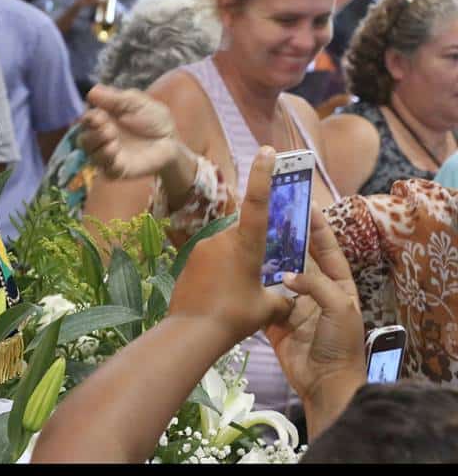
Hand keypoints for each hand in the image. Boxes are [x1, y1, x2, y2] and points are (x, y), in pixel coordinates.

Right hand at [79, 85, 179, 178]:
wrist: (171, 140)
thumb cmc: (153, 118)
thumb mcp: (136, 102)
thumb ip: (115, 98)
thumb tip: (91, 92)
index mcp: (103, 120)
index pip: (86, 120)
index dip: (88, 119)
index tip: (98, 116)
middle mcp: (102, 138)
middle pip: (83, 140)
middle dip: (92, 135)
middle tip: (109, 130)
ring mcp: (109, 155)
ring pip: (91, 155)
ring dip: (99, 148)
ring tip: (113, 142)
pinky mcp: (118, 170)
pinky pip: (105, 170)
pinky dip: (107, 161)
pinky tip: (115, 154)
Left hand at [168, 147, 292, 343]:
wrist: (191, 330)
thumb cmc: (234, 316)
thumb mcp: (267, 308)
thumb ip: (282, 298)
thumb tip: (292, 300)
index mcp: (245, 243)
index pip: (257, 202)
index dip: (263, 175)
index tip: (266, 152)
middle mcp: (222, 238)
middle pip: (244, 231)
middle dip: (253, 247)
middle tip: (256, 274)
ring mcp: (203, 246)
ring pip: (228, 245)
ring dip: (236, 261)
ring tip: (238, 292)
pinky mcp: (190, 257)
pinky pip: (212, 257)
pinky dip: (221, 269)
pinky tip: (222, 293)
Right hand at [265, 207, 365, 405]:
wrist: (325, 382)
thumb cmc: (340, 343)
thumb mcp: (339, 307)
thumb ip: (315, 284)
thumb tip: (286, 274)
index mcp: (338, 285)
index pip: (327, 250)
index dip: (318, 228)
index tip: (305, 205)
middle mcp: (315, 291)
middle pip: (300, 259)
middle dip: (288, 238)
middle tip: (271, 216)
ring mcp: (294, 305)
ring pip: (278, 275)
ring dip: (268, 259)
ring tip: (252, 238)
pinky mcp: (276, 321)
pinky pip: (263, 299)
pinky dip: (254, 286)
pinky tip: (242, 270)